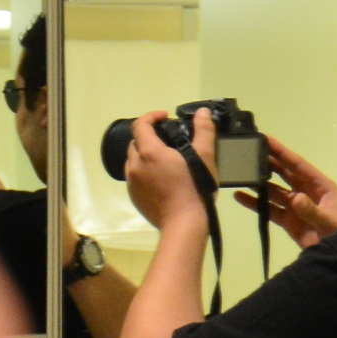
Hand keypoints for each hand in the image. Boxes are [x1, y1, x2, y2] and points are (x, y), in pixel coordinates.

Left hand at [118, 113, 201, 229]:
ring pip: (133, 161)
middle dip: (149, 136)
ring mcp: (132, 183)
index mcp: (149, 152)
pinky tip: (161, 179)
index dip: (151, 116)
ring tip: (165, 160)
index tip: (165, 117)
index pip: (140, 125)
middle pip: (135, 143)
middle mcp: (135, 165)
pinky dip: (144, 172)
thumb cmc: (194, 189)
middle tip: (168, 140)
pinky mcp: (134, 198)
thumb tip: (203, 112)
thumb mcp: (205, 157)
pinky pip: (135, 178)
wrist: (183, 225)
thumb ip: (204, 131)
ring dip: (145, 155)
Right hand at [240, 133, 336, 248]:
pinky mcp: (288, 221)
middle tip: (248, 151)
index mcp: (319, 185)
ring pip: (274, 190)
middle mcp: (306, 192)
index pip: (298, 164)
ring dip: (259, 182)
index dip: (282, 152)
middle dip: (268, 162)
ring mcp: (296, 206)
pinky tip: (240, 197)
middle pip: (284, 173)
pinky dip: (255, 204)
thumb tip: (295, 198)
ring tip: (240, 173)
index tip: (266, 139)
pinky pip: (269, 210)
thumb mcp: (331, 221)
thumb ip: (312, 211)